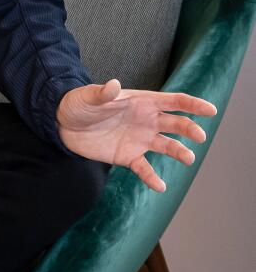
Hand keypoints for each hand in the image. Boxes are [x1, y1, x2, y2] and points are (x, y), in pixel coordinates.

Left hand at [57, 80, 217, 191]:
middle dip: (190, 129)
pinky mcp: (128, 156)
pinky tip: (160, 186)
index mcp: (142, 102)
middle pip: (176, 124)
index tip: (210, 110)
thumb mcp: (88, 96)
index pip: (173, 102)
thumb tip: (114, 85)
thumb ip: (103, 93)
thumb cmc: (78, 103)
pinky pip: (145, 169)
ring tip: (188, 158)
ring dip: (179, 152)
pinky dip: (152, 178)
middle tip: (198, 136)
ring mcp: (140, 139)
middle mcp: (146, 121)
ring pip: (167, 147)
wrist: (62, 124)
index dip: (193, 105)